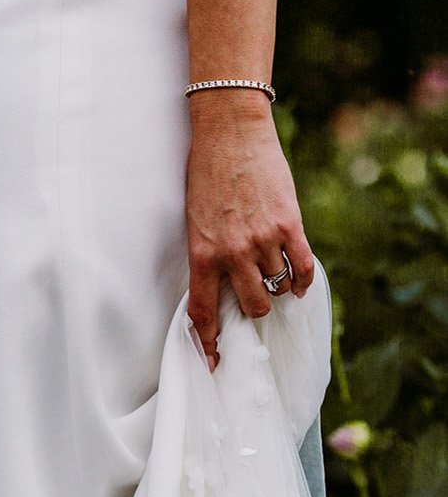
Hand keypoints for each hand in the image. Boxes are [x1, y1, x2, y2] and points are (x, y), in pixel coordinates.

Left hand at [185, 91, 315, 366]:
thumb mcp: (193, 221)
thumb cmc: (205, 175)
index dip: (209, 343)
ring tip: (271, 279)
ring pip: (277, 288)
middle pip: (251, 306)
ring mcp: (263, 240)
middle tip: (252, 302)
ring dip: (276, 289)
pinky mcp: (289, 226)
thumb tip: (219, 288)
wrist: (229, 135)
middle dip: (253, 309)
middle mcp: (232, 253)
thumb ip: (209, 255)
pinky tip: (297, 281)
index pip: (204, 313)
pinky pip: (302, 267)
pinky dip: (302, 279)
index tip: (214, 361)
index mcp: (201, 255)